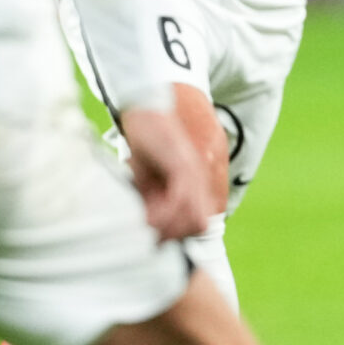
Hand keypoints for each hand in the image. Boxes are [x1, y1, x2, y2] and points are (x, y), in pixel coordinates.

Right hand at [119, 106, 224, 241]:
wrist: (144, 110)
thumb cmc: (145, 145)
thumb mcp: (148, 180)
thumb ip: (154, 202)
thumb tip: (149, 230)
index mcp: (195, 186)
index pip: (199, 225)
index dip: (178, 234)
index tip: (156, 233)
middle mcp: (199, 181)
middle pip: (199, 226)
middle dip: (173, 233)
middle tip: (149, 227)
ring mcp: (193, 173)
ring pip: (193, 218)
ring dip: (167, 224)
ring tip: (146, 218)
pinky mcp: (182, 165)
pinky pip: (181, 200)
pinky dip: (164, 210)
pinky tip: (146, 207)